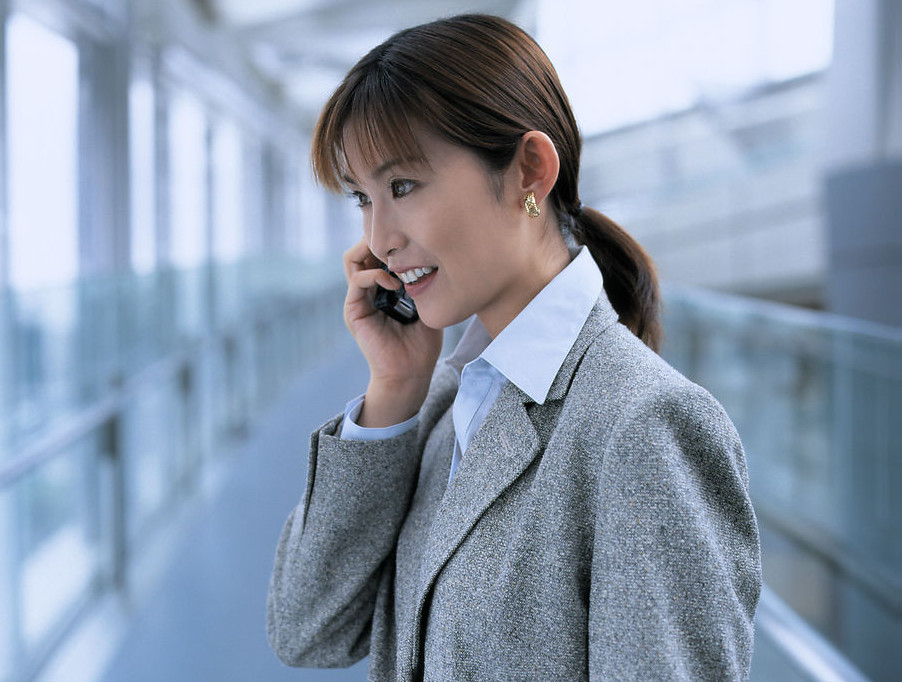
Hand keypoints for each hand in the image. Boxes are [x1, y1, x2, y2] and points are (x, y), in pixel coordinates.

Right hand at [343, 238, 442, 426]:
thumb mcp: (429, 306)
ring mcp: (359, 298)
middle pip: (361, 248)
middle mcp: (368, 289)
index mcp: (384, 287)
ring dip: (371, 250)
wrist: (410, 373)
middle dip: (377, 238)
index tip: (410, 235)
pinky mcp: (354, 310)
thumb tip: (433, 255)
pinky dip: (374, 275)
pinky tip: (394, 283)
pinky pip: (357, 281)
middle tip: (398, 237)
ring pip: (353, 258)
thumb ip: (425, 282)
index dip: (389, 239)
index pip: (378, 251)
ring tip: (393, 255)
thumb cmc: (422, 344)